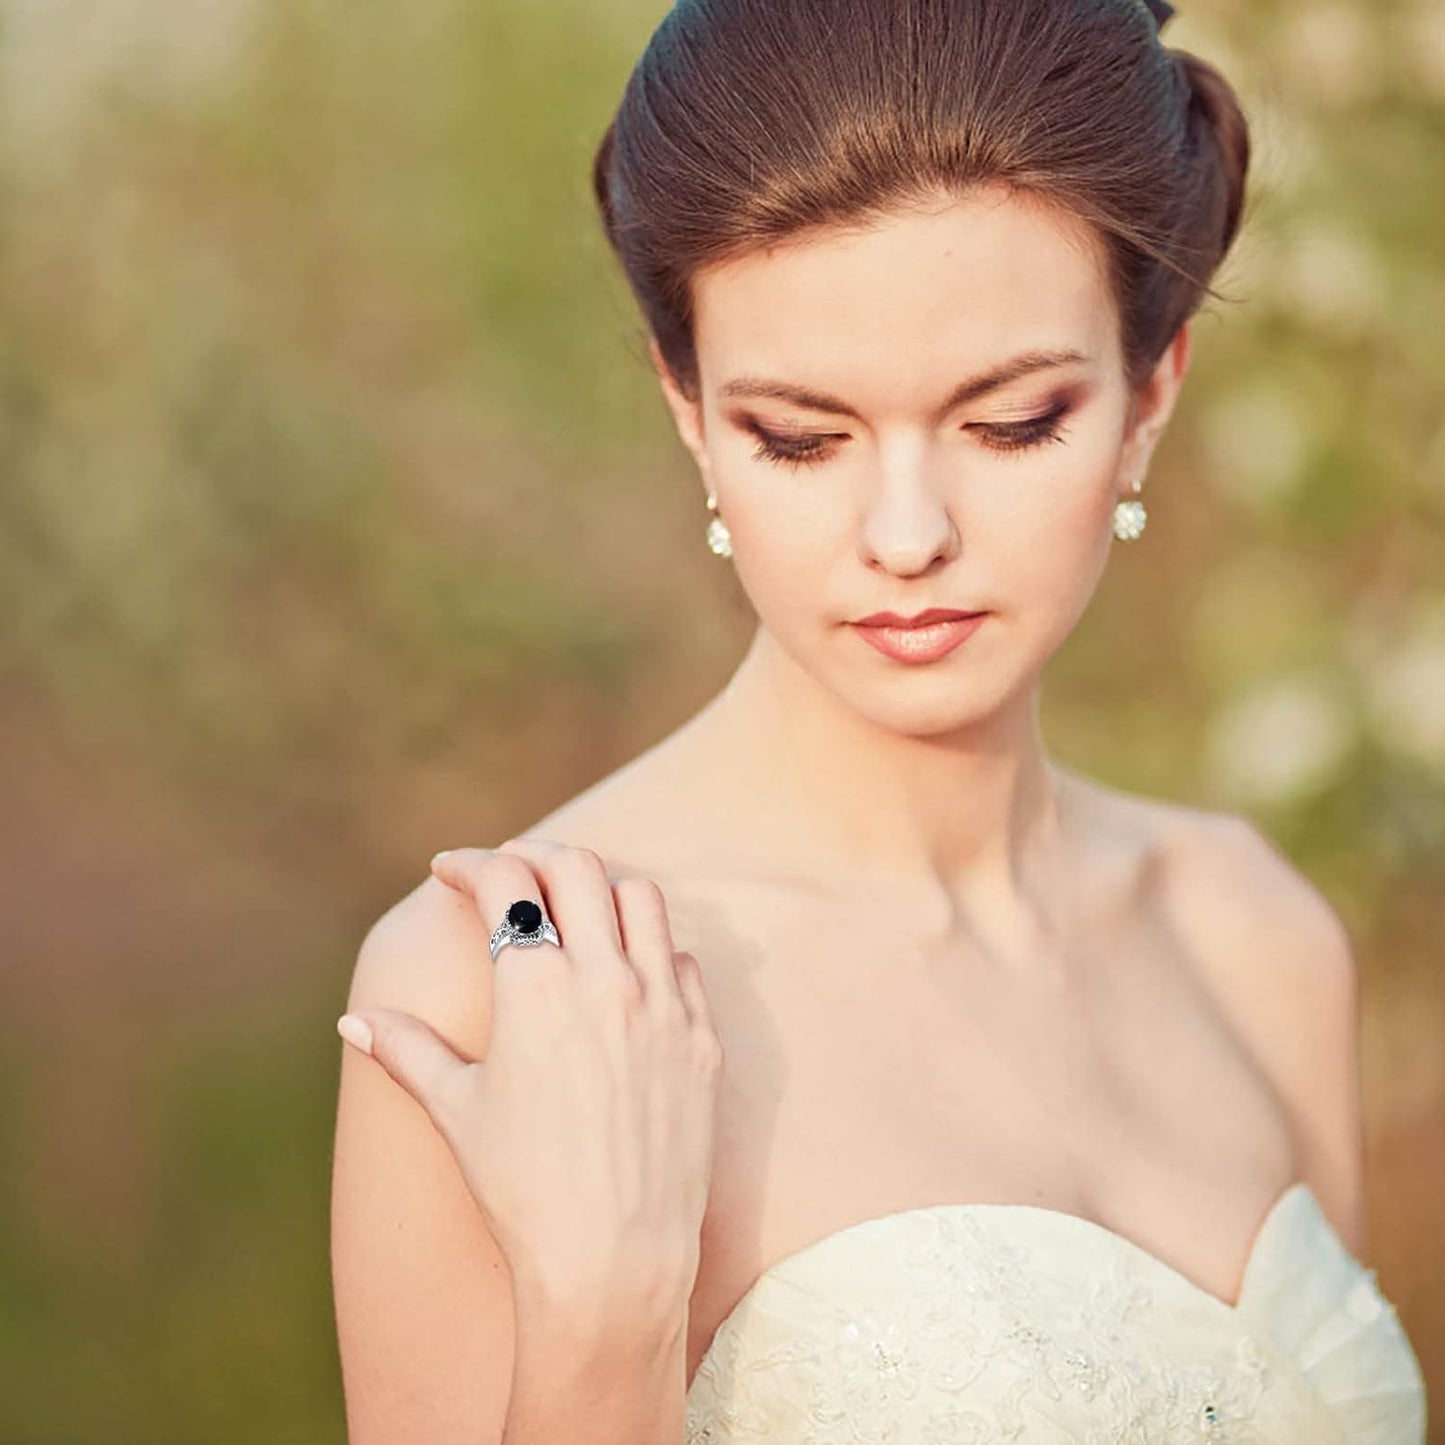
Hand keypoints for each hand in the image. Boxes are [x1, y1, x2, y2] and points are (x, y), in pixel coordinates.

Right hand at [336, 838, 723, 1324]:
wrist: (612, 1262)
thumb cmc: (522, 1189)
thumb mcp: (455, 1111)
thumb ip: (406, 1050)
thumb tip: (354, 1022)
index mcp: (537, 988)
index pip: (506, 882)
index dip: (470, 863)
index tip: (450, 869)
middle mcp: (607, 980)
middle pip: (578, 869)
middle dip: (535, 856)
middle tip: (509, 870)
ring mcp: (664, 1006)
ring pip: (642, 898)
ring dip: (601, 888)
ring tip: (572, 906)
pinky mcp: (702, 1039)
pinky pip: (682, 960)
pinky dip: (650, 948)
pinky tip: (626, 971)